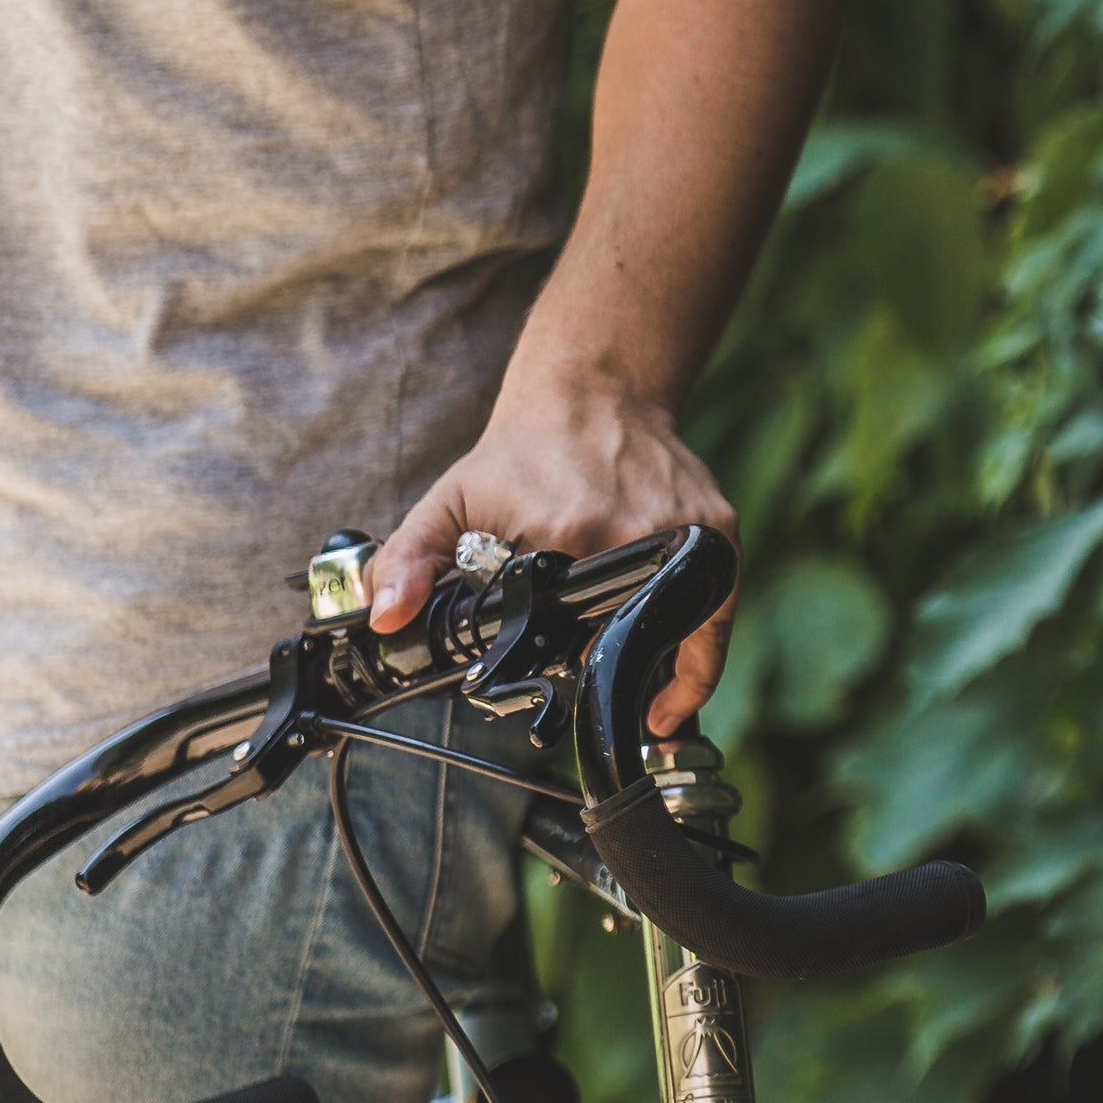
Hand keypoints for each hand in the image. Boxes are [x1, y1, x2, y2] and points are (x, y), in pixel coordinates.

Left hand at [368, 373, 738, 733]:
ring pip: (675, 633)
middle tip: (584, 683)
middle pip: (624, 641)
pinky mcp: (718, 528)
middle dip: (603, 670)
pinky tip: (676, 693)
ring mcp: (684, 532)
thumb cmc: (521, 453)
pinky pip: (714, 609)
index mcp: (566, 534)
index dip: (559, 672)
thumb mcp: (450, 502)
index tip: (550, 696)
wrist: (593, 391)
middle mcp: (632, 535)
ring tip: (641, 711)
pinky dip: (699, 656)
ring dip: (656, 673)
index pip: (568, 638)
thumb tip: (385, 616)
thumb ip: (409, 560)